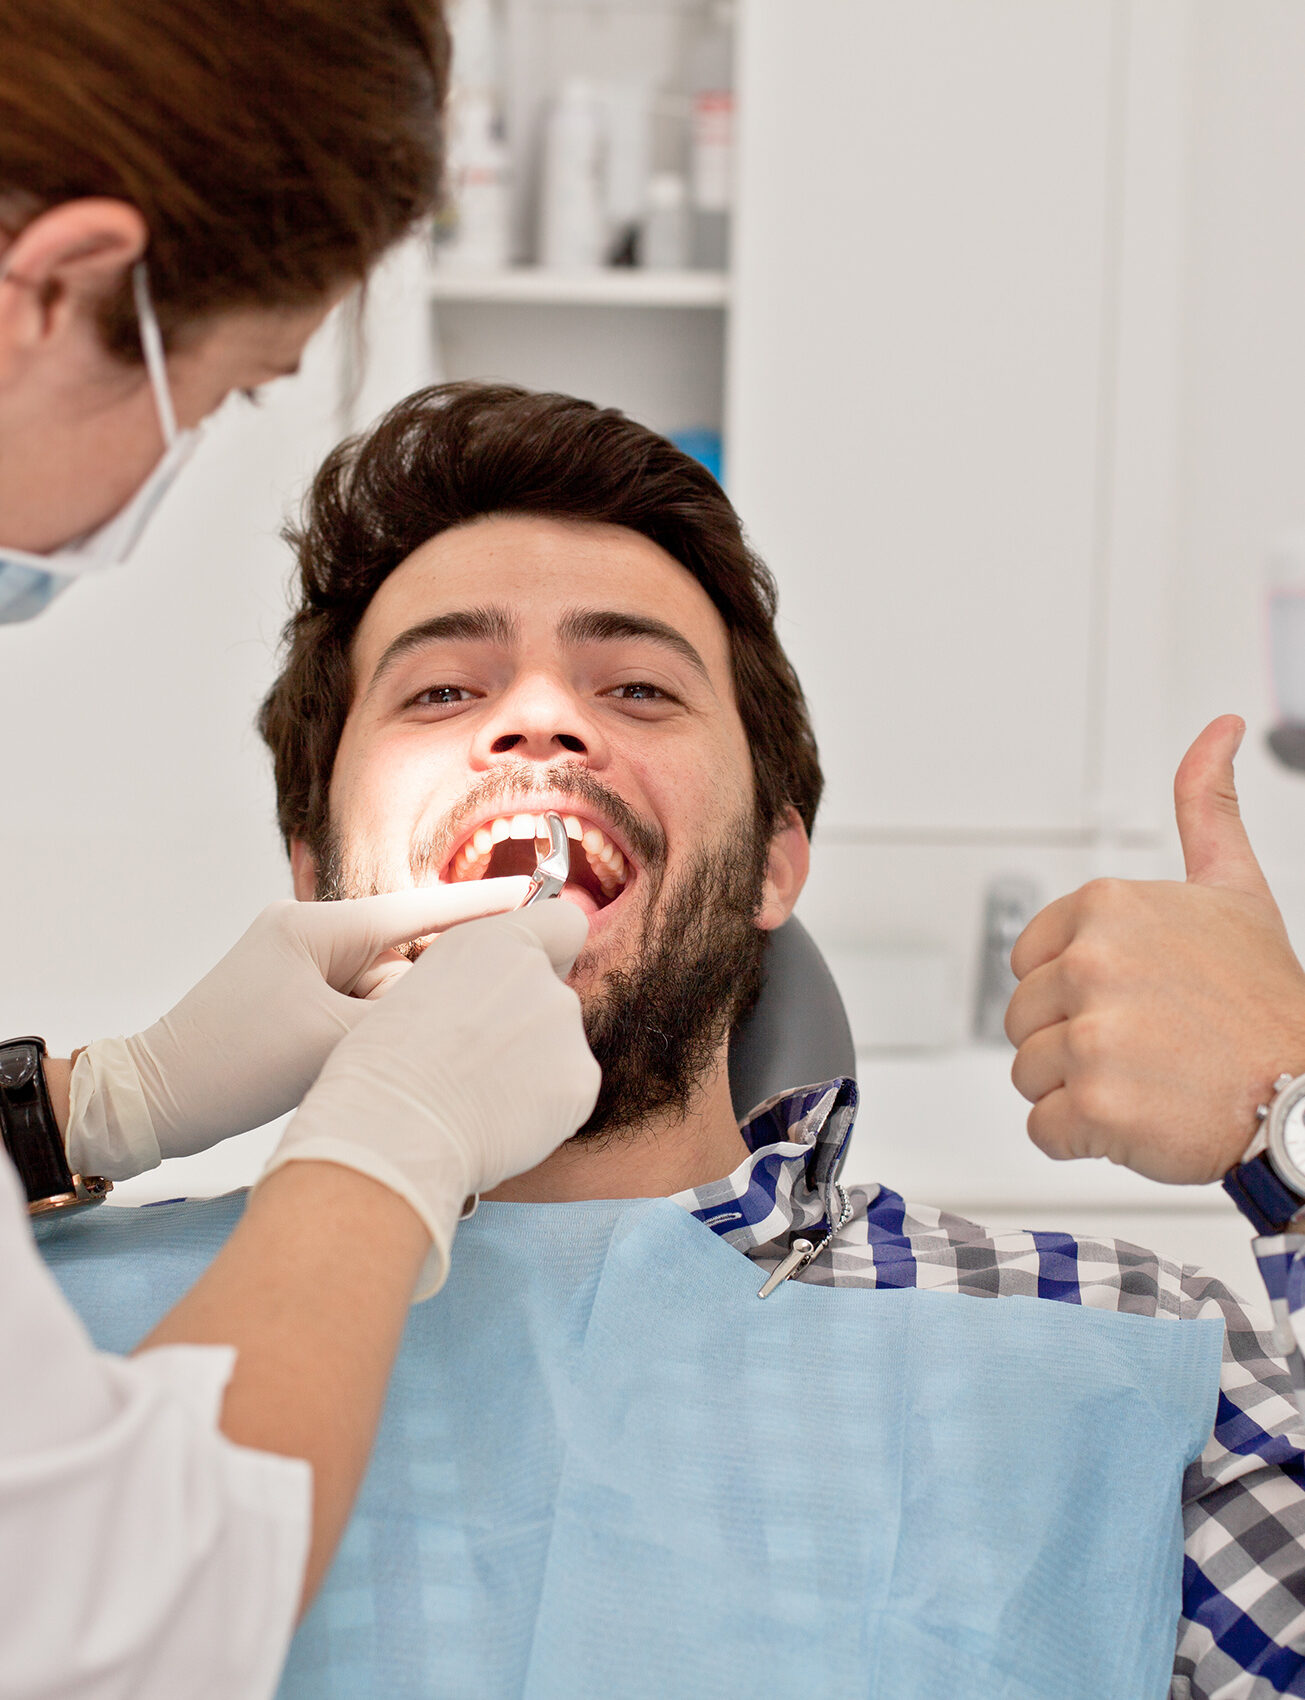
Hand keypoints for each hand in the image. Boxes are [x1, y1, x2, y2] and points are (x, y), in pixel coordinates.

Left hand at [66, 878, 530, 1177]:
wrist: (155, 1102)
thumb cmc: (233, 1066)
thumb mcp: (333, 1042)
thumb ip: (404, 1018)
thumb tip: (458, 1004)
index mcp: (317, 928)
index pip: (417, 911)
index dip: (479, 907)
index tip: (531, 897)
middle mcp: (310, 936)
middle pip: (405, 951)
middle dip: (446, 976)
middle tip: (509, 988)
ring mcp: (299, 969)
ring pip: (384, 985)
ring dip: (408, 1013)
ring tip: (446, 1037)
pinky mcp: (293, 1002)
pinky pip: (357, 1007)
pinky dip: (380, 1029)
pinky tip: (403, 1053)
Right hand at [263, 902, 599, 1298]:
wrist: (391, 1127)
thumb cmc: (382, 1067)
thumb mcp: (415, 990)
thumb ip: (472, 981)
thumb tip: (497, 998)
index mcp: (494, 943)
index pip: (564, 922)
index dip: (554, 949)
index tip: (536, 972)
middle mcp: (539, 975)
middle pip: (553, 996)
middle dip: (525, 1025)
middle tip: (473, 1062)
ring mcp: (565, 1028)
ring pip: (558, 1048)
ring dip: (531, 1069)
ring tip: (474, 1097)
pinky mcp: (580, 1079)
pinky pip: (568, 1092)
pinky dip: (543, 1110)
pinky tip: (496, 1123)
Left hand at [1005, 715, 1304, 1182]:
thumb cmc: (1265, 1004)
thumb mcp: (1235, 889)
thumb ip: (1207, 807)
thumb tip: (1217, 731)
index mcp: (1107, 905)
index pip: (1030, 963)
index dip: (1078, 992)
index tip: (1137, 1000)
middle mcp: (1093, 961)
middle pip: (1024, 1019)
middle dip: (1076, 1043)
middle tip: (1150, 1046)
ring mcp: (1092, 1032)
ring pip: (1029, 1075)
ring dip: (1079, 1092)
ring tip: (1148, 1080)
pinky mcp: (1092, 1102)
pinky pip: (1043, 1130)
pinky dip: (1083, 1140)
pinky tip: (1140, 1118)